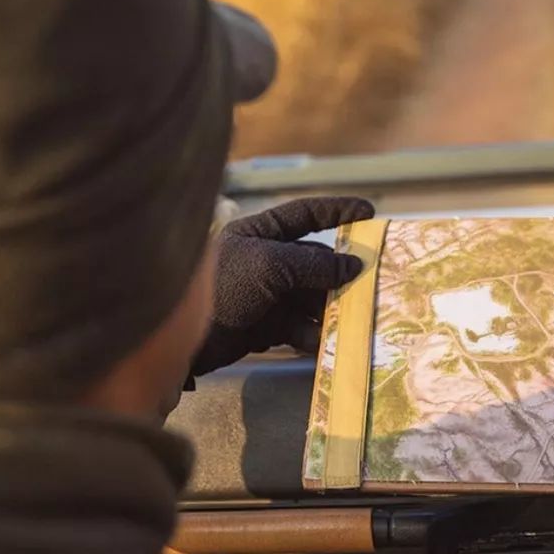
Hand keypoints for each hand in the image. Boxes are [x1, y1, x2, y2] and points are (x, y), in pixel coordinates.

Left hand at [190, 196, 374, 377]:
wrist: (183, 341)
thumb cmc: (224, 287)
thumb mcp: (271, 267)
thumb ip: (314, 264)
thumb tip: (354, 265)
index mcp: (260, 233)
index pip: (305, 214)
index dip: (338, 211)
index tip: (370, 213)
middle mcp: (266, 260)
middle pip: (314, 260)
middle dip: (340, 272)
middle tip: (370, 281)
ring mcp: (266, 294)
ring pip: (311, 296)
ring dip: (329, 308)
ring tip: (350, 317)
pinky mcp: (265, 326)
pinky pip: (299, 326)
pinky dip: (312, 334)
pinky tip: (323, 342)